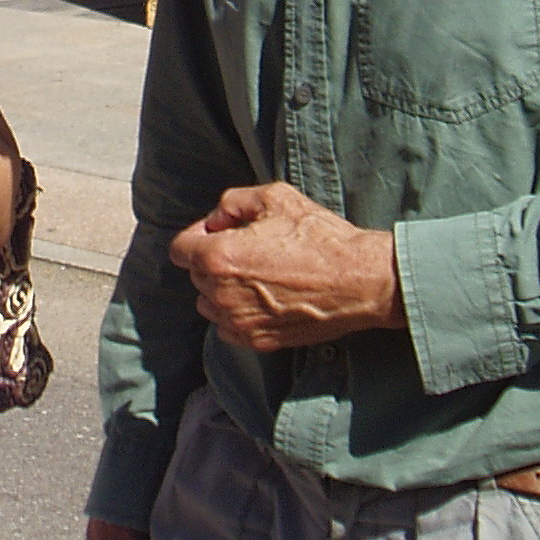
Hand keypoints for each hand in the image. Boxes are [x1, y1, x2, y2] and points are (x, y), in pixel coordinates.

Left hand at [166, 181, 403, 351]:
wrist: (359, 281)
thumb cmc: (319, 237)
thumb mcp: (274, 197)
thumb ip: (232, 202)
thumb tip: (215, 220)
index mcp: (219, 257)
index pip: (179, 250)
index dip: (197, 237)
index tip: (220, 233)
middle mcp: (221, 294)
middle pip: (196, 275)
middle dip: (214, 260)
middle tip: (250, 250)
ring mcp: (239, 322)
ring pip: (209, 304)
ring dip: (223, 290)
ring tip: (259, 276)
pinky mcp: (258, 341)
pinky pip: (229, 328)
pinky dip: (238, 314)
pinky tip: (265, 299)